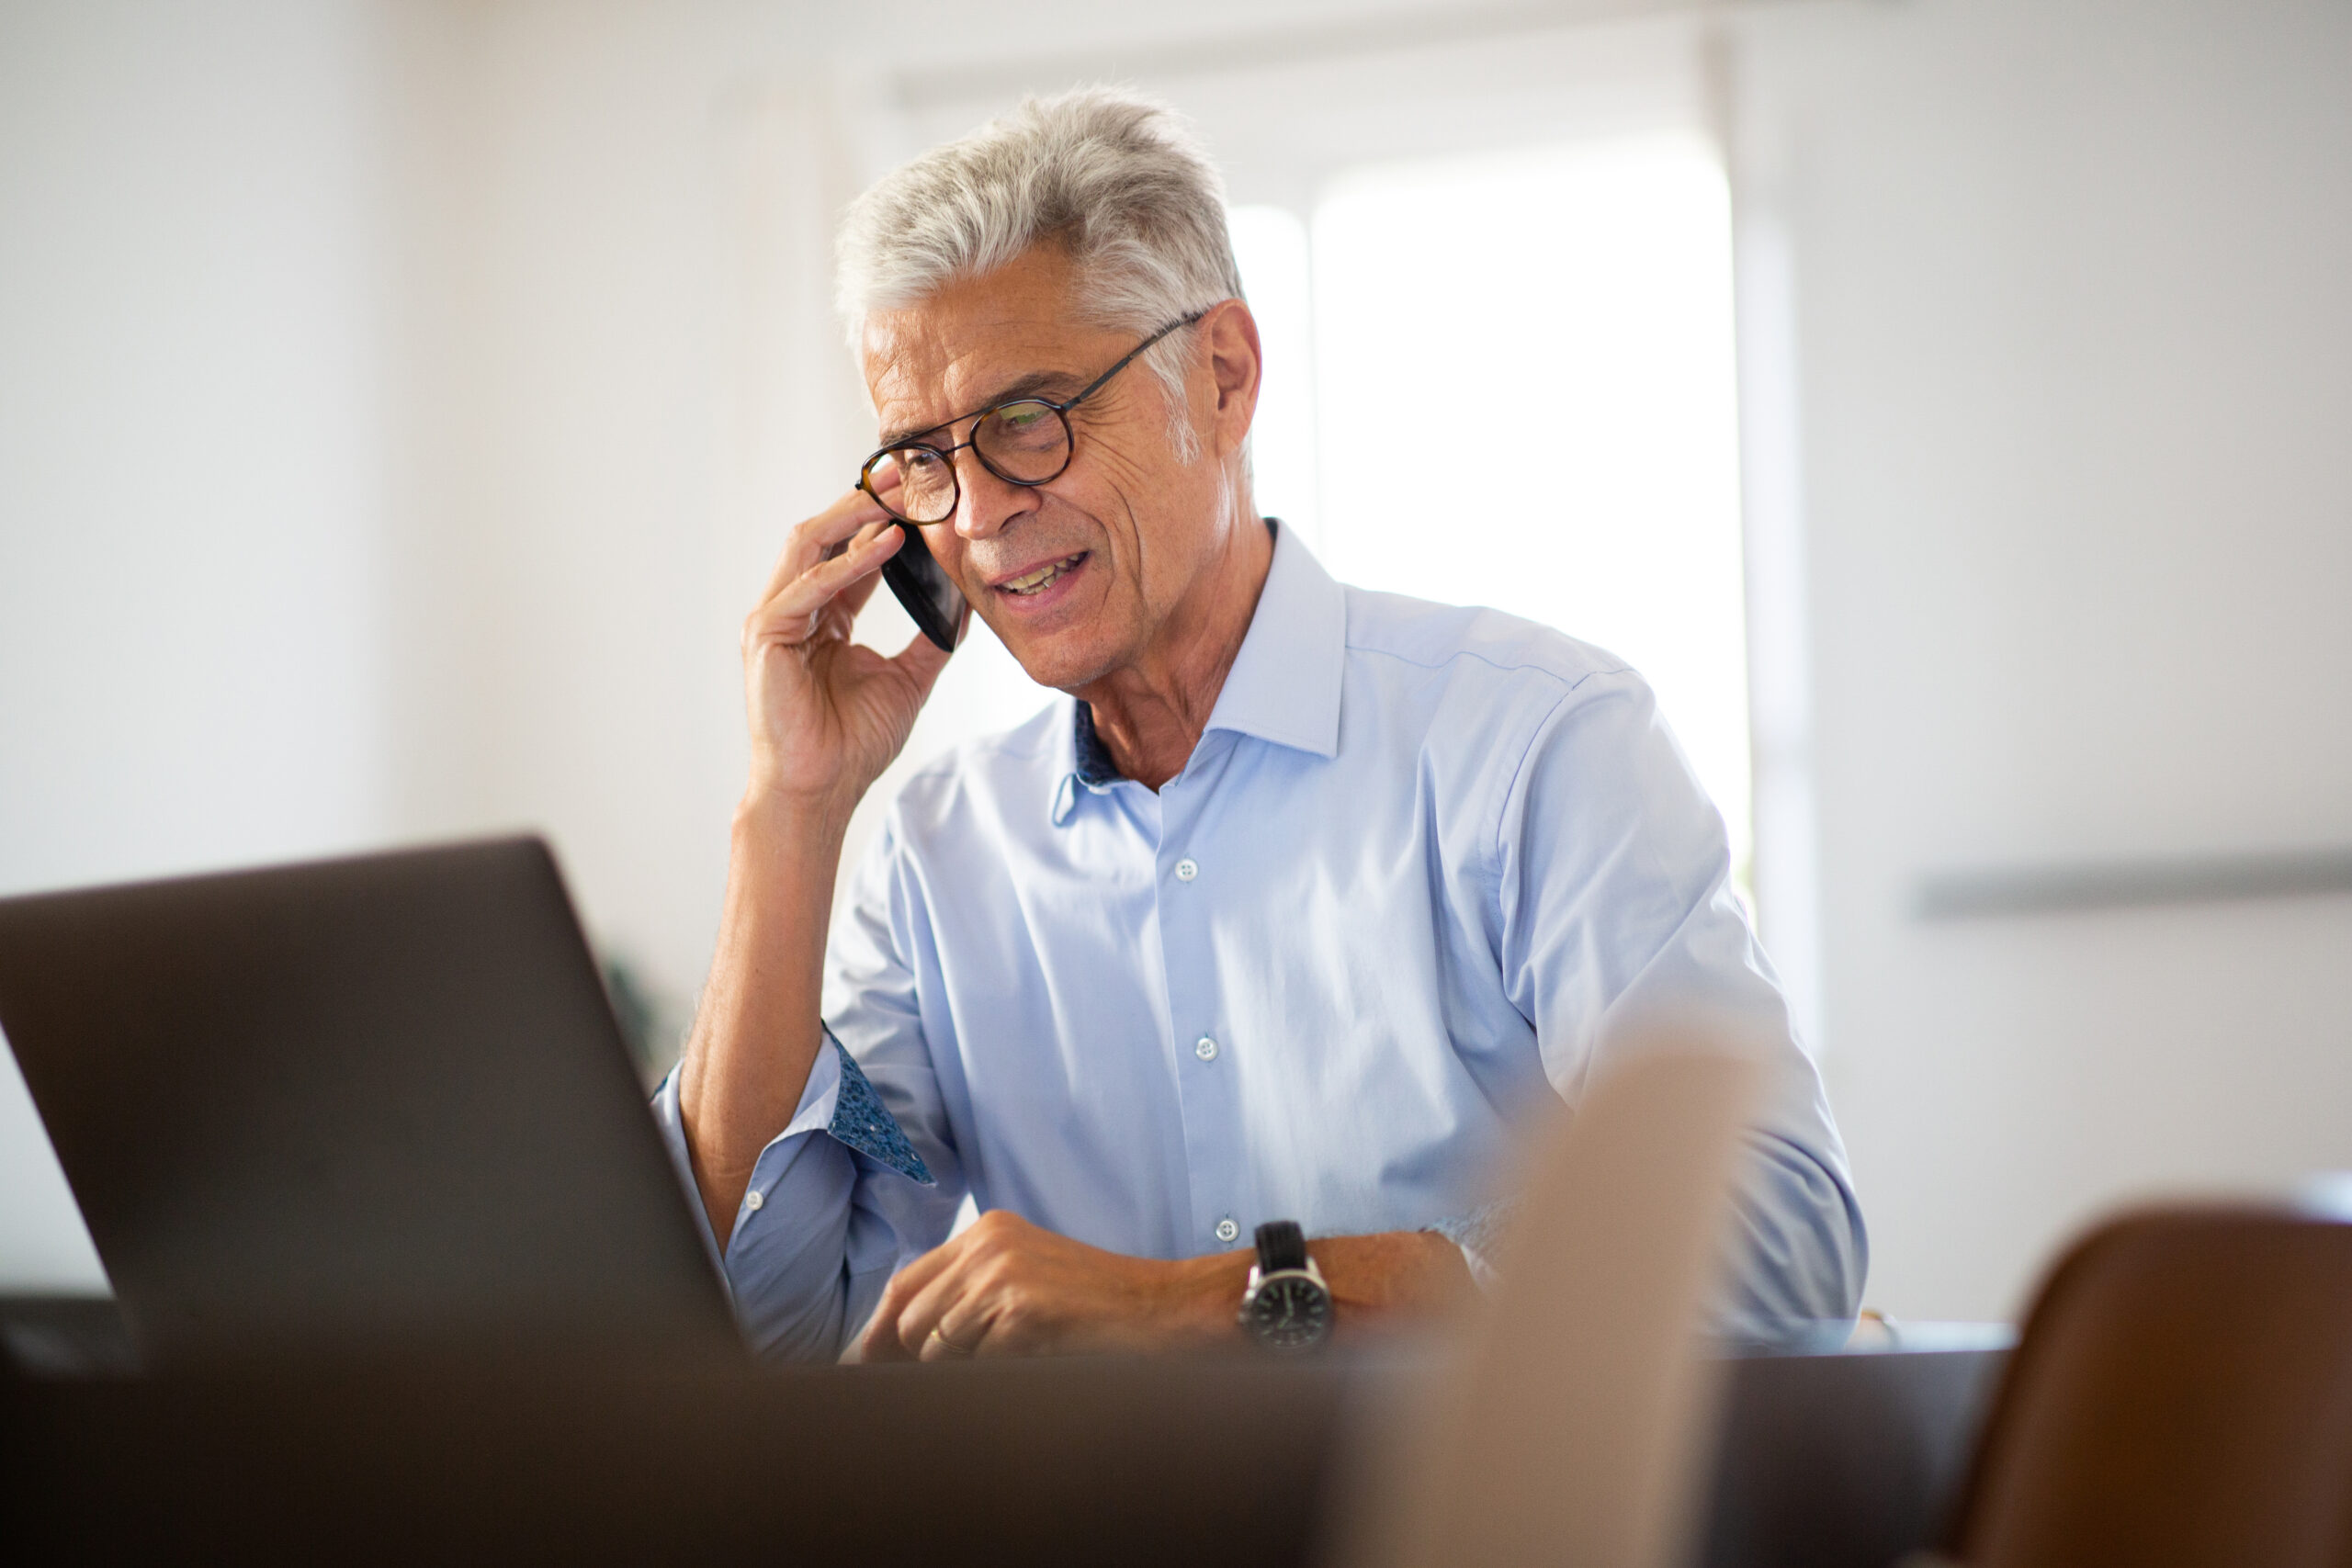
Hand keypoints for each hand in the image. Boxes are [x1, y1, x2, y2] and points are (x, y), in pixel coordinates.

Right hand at [741, 474, 957, 814]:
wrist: (820, 791)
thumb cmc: (852, 744)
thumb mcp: (908, 678)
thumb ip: (934, 639)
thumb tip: (969, 602)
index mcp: (821, 615)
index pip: (849, 551)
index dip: (883, 520)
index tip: (923, 493)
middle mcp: (793, 608)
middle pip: (825, 535)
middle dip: (867, 502)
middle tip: (911, 473)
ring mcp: (775, 619)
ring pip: (809, 545)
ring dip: (855, 516)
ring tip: (899, 496)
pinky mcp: (767, 635)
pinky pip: (808, 586)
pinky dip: (848, 563)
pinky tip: (887, 543)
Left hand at [858, 1211, 1242, 1361]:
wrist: (1165, 1309)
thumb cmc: (1100, 1304)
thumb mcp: (1028, 1279)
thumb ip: (971, 1295)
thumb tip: (906, 1344)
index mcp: (986, 1233)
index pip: (904, 1285)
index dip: (879, 1332)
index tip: (866, 1368)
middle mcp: (987, 1245)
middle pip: (912, 1321)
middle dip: (921, 1360)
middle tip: (955, 1380)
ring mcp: (1003, 1275)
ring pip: (937, 1348)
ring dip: (966, 1369)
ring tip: (1017, 1360)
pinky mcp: (1021, 1310)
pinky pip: (976, 1364)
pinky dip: (998, 1375)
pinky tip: (1036, 1361)